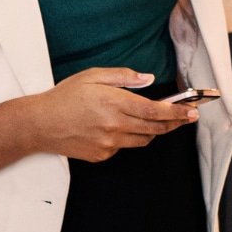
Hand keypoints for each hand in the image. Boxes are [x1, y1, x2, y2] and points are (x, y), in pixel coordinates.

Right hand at [29, 67, 197, 162]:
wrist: (40, 124)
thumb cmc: (64, 97)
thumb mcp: (92, 76)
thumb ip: (123, 77)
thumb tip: (147, 80)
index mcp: (114, 103)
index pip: (155, 110)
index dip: (178, 112)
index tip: (192, 112)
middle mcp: (114, 125)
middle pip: (155, 127)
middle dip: (174, 123)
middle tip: (186, 118)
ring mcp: (109, 143)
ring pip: (143, 139)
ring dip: (152, 130)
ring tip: (153, 120)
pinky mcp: (102, 155)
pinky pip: (124, 147)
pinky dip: (127, 137)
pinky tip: (116, 128)